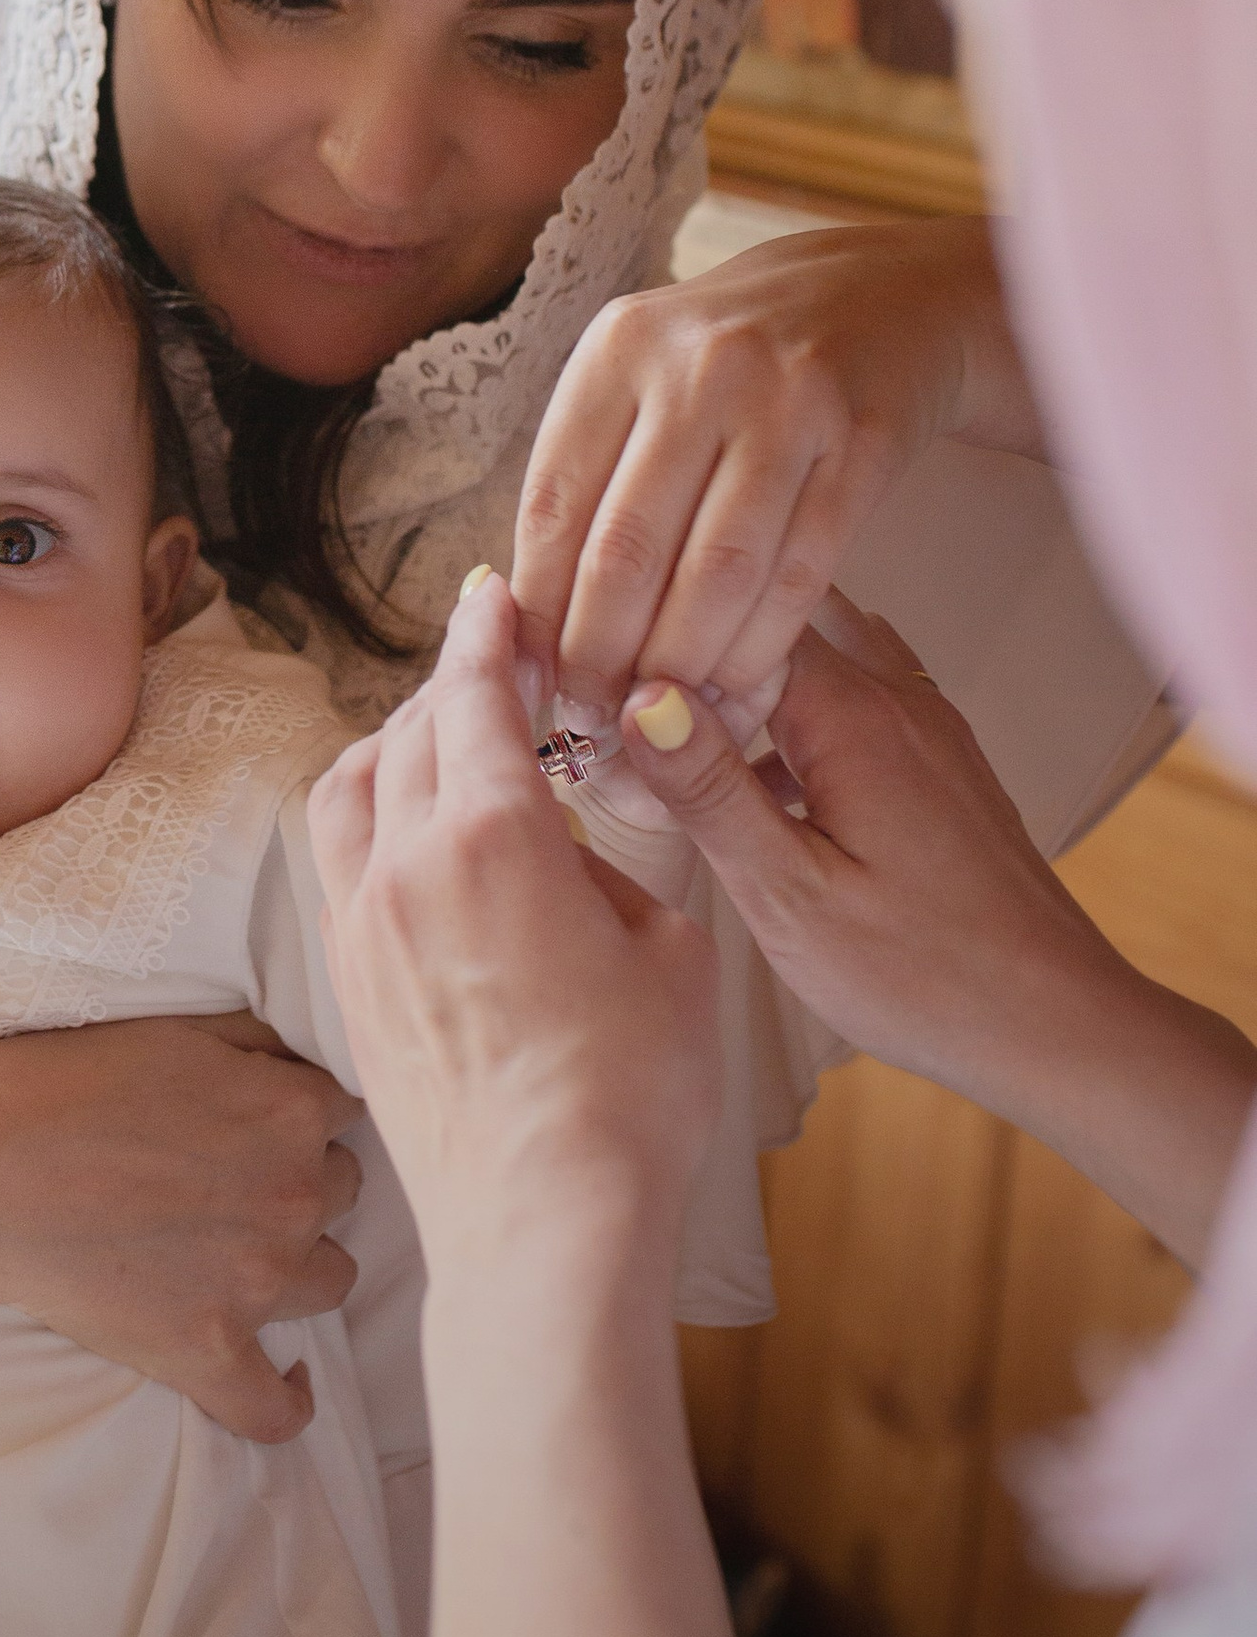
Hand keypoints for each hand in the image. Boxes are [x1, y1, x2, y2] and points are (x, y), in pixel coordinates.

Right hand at [0, 1012, 365, 1443]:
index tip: (259, 1117)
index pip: (345, 1110)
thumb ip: (261, 1044)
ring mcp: (255, 1285)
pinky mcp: (206, 1354)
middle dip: (300, 1177)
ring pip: (333, 1278)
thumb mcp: (176, 1028)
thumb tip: (310, 1062)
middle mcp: (292, 1197)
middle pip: (343, 1189)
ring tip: (244, 1246)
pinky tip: (286, 1376)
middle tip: (232, 1171)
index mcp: (289, 1112)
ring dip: (302, 1260)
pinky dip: (287, 1398)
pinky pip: (276, 1408)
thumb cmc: (66, 1083)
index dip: (301, 1112)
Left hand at [310, 574, 721, 1269]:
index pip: (474, 694)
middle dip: (449, 689)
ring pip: (351, 789)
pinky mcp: (348, 986)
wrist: (543, 1220)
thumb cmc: (630, 1093)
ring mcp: (363, 926)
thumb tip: (567, 856)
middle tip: (492, 673)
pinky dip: (370, 821)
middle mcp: (405, 864)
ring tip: (442, 749)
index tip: (494, 597)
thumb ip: (613, 872)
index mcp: (491, 834)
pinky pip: (339, 863)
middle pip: (407, 733)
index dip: (487, 635)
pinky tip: (414, 843)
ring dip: (394, 748)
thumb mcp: (670, 951)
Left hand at [512, 213, 1037, 716]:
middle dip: (598, 655)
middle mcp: (698, 367)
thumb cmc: (727, 363)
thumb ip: (587, 477)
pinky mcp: (863, 445)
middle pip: (627, 550)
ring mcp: (788, 402)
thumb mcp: (640, 378)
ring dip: (678, 667)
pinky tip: (732, 687)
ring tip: (655, 714)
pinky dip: (757, 648)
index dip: (537, 609)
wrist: (875, 298)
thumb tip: (520, 617)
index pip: (555, 505)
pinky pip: (798, 576)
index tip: (527, 679)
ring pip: (715, 575)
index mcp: (619, 347)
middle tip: (588, 718)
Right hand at [619, 596, 1256, 1263]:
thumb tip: (637, 693)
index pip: (728, 615)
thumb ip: (711, 789)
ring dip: (737, 678)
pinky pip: (845, 696)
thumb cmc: (922, 975)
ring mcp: (922, 722)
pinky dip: (787, 709)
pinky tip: (750, 765)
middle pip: (767, 622)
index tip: (584, 673)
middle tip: (606, 691)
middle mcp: (893, 695)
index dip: (648, 635)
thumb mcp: (790, 895)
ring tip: (662, 724)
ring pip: (808, 654)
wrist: (1052, 1021)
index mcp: (851, 714)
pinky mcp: (934, 759)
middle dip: (686, 647)